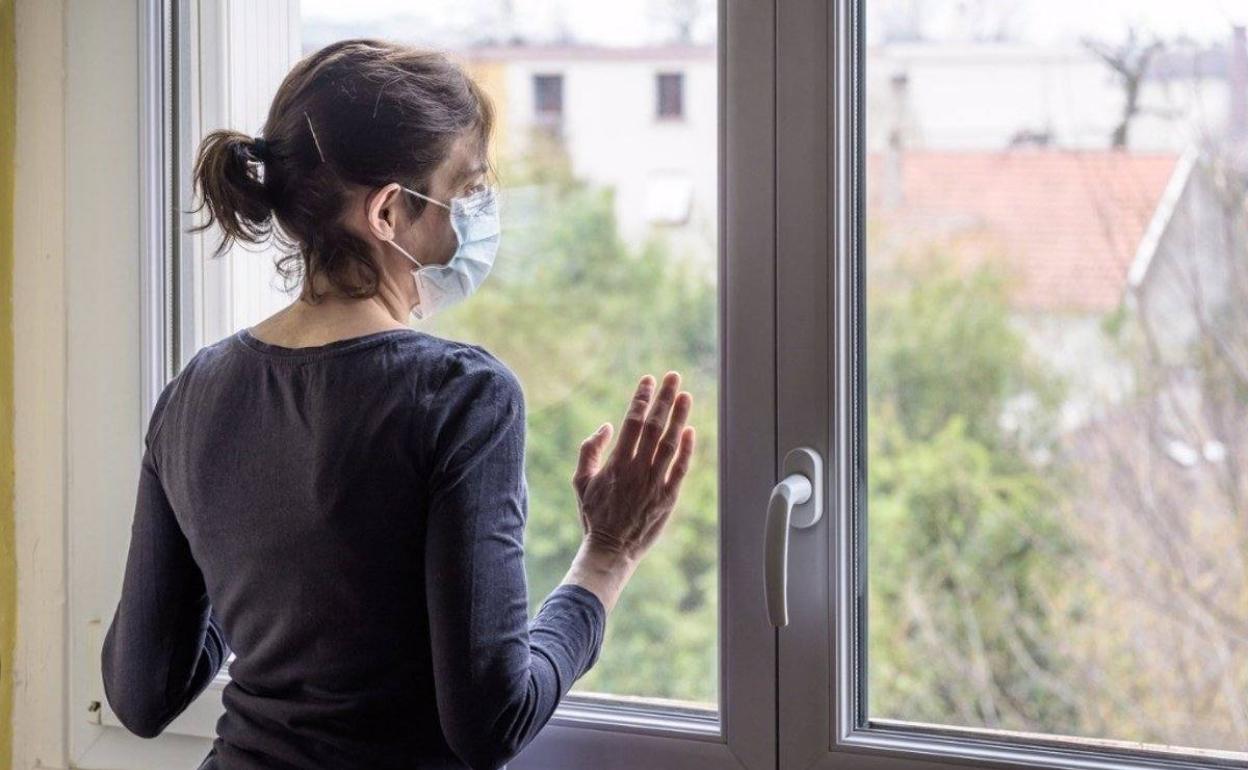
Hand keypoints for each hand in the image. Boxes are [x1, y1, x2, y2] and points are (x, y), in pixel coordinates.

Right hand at [571, 372, 695, 562]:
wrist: (611, 550)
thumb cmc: (594, 515)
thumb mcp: (581, 482)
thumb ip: (590, 451)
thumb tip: (607, 426)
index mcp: (616, 463)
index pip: (632, 422)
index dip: (641, 398)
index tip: (648, 380)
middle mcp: (637, 469)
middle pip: (654, 426)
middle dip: (664, 399)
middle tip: (673, 377)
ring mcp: (654, 483)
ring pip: (670, 444)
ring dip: (678, 417)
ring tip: (686, 395)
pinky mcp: (668, 498)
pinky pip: (680, 469)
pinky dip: (686, 450)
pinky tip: (691, 431)